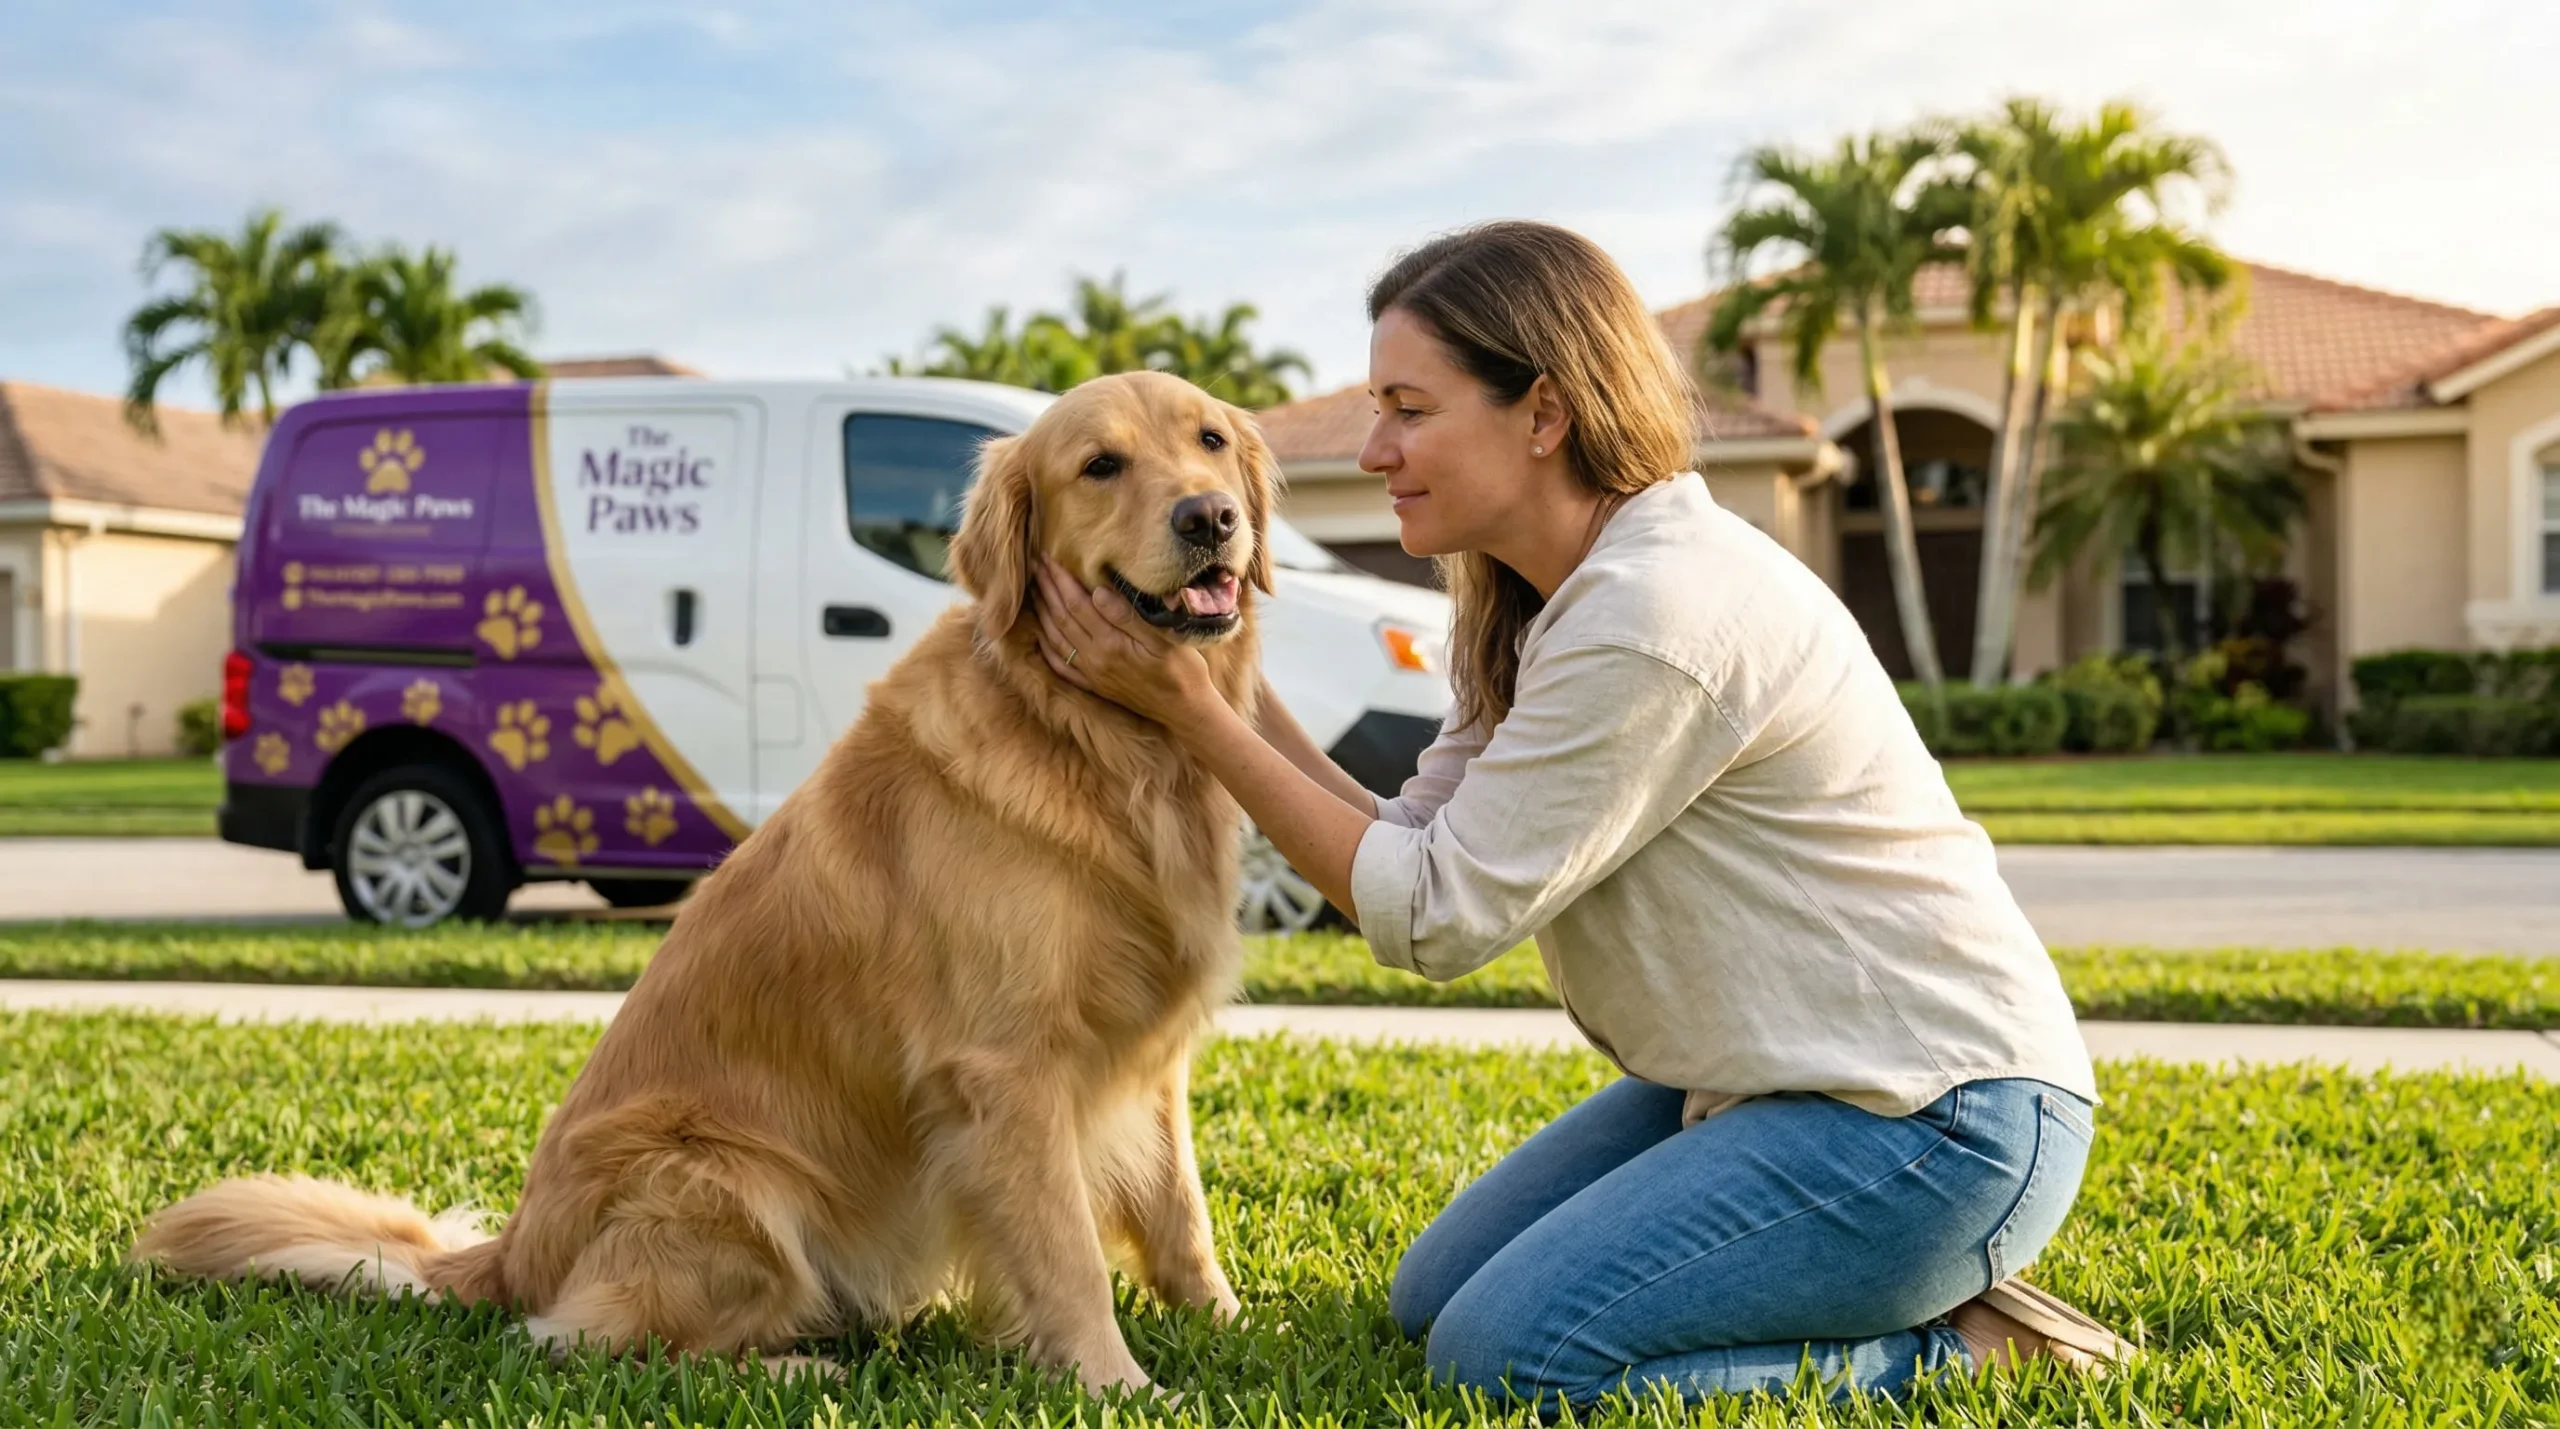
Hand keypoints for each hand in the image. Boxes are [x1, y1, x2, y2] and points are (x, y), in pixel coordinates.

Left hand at [1032, 557, 1216, 729]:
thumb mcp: (1163, 639)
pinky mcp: (1093, 685)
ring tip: (1034, 588)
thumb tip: (1097, 592)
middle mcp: (1094, 659)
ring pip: (1056, 638)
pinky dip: (1046, 646)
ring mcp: (1091, 674)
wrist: (1185, 710)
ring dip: (1042, 611)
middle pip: (1061, 617)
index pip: (1077, 604)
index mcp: (1111, 644)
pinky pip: (1060, 665)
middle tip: (1034, 564)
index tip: (1048, 557)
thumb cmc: (1182, 670)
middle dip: (1047, 588)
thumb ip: (1128, 616)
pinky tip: (1041, 633)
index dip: (1060, 579)